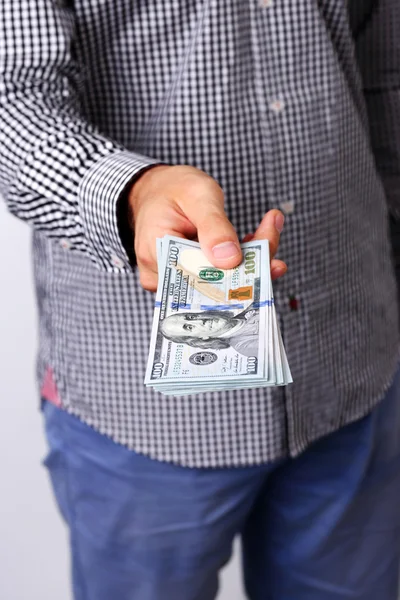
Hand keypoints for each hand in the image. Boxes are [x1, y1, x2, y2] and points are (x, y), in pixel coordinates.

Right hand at [129, 165, 285, 290]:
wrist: (160, 189)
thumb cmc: (174, 188)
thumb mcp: (197, 194)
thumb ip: (213, 226)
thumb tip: (230, 259)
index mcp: (156, 254)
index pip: (199, 277)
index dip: (236, 276)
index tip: (270, 260)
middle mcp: (162, 276)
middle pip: (212, 286)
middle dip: (250, 266)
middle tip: (272, 236)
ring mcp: (175, 281)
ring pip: (220, 284)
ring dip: (249, 261)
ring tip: (268, 230)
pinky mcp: (188, 279)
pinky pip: (218, 278)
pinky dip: (239, 260)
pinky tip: (254, 240)